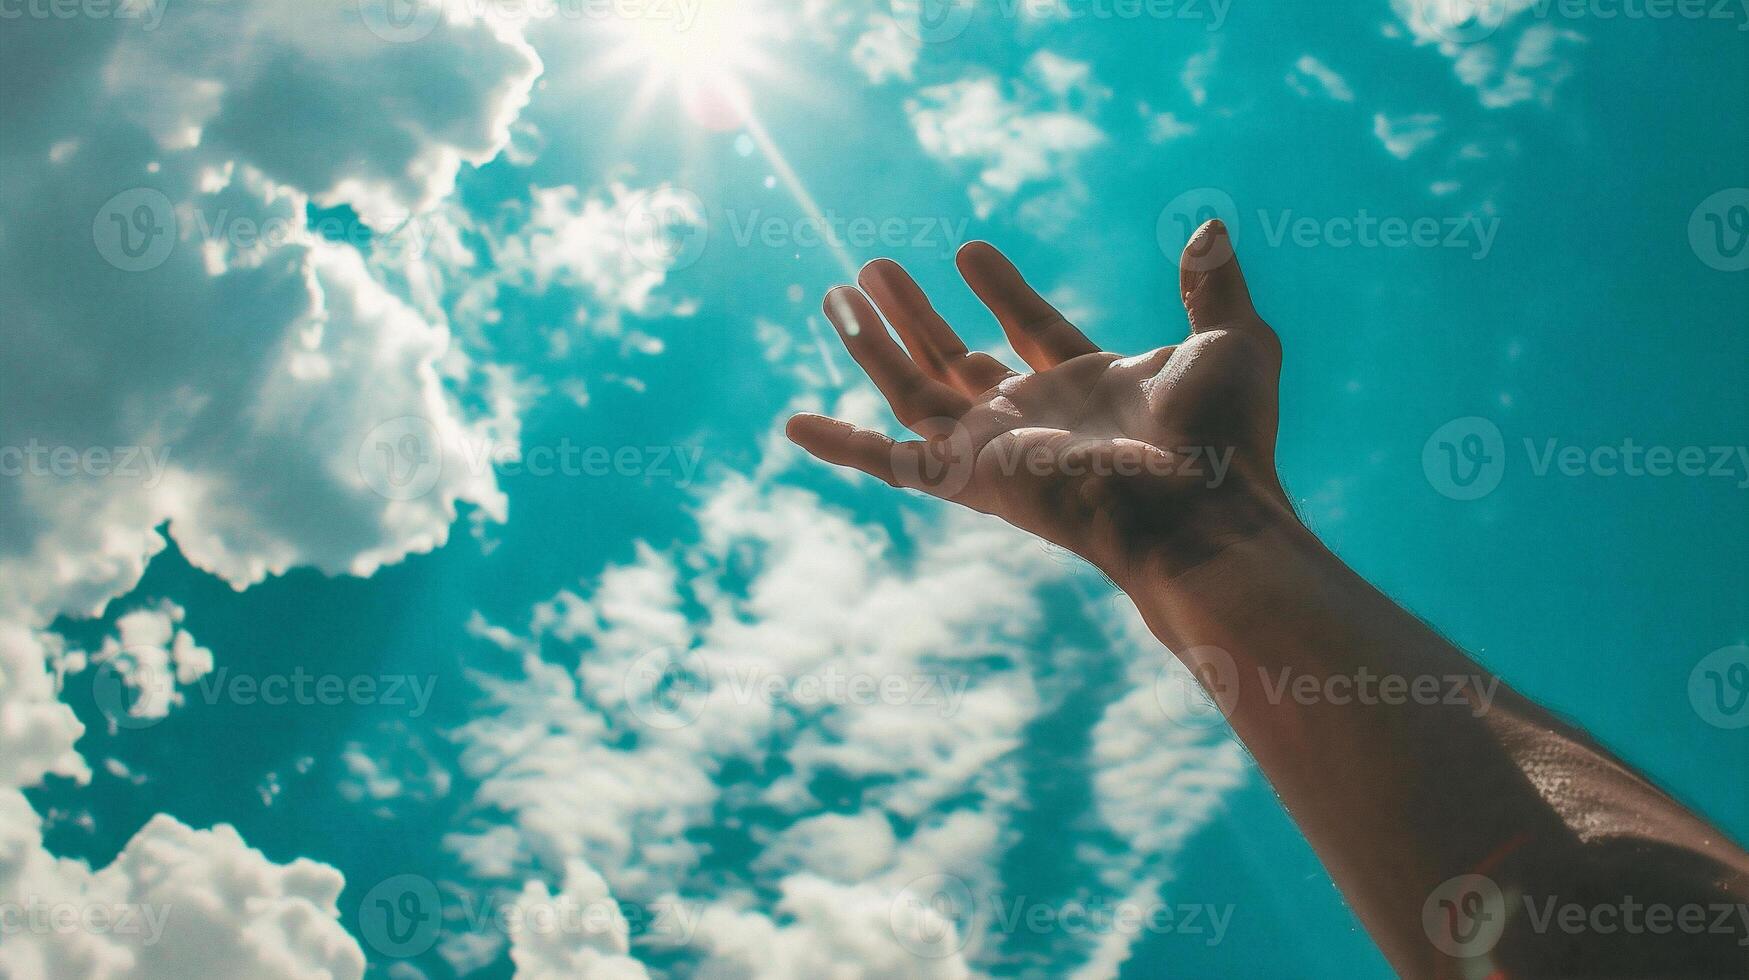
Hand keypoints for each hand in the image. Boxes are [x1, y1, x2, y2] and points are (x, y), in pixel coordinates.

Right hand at [787, 219, 1294, 584]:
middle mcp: (1035, 422)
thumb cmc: (1224, 441)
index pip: (1031, 332)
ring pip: (913, 389)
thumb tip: (1209, 228)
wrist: (1199, 512)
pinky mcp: (967, 477)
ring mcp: (996, 450)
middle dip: (917, 313)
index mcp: (1089, 390)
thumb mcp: (1233, 341)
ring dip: (874, 341)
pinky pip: (888, 462)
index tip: (969, 250)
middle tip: (875, 267)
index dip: (1000, 292)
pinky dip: (841, 447)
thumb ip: (1214, 285)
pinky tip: (795, 425)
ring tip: (838, 290)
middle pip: (957, 359)